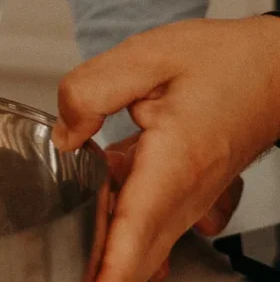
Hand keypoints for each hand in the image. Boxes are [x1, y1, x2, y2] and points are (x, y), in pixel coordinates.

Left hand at [53, 16, 279, 281]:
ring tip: (69, 235)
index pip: (137, 232)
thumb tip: (64, 135)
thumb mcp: (146, 57)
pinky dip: (124, 228)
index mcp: (176, 162)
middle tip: (59, 263)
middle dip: (100, 269)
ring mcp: (192, 200)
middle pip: (138, 254)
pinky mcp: (189, 197)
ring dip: (108, 247)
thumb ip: (92, 91)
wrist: (271, 67)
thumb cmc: (222, 61)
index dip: (109, 270)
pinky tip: (100, 200)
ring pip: (144, 244)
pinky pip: (152, 227)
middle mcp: (188, 193)